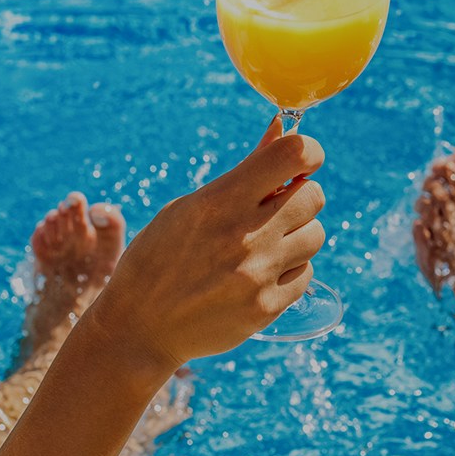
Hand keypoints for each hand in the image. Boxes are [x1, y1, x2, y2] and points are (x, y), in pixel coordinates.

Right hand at [86, 116, 326, 372]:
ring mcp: (257, 275)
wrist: (138, 328)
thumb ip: (247, 169)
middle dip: (300, 197)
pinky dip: (288, 271)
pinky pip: (305, 273)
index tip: (301, 161)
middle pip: (314, 196)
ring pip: (316, 235)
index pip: (293, 155)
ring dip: (297, 236)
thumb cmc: (161, 256)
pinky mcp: (266, 308)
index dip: (307, 152)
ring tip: (263, 246)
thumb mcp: (191, 206)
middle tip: (274, 210)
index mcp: (219, 201)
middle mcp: (243, 235)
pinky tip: (258, 276)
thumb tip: (284, 127)